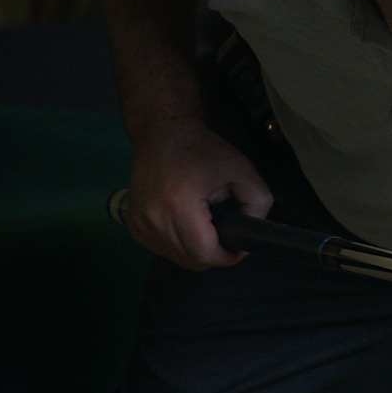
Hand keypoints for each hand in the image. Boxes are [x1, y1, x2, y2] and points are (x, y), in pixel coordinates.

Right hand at [123, 116, 272, 269]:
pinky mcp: (133, 225)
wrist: (162, 132)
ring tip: (209, 226)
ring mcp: (139, 223)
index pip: (204, 253)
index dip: (227, 257)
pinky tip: (189, 225)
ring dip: (197, 251)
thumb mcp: (241, 169)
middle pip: (191, 260)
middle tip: (228, 236)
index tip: (240, 246)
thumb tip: (252, 233)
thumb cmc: (203, 149)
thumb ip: (258, 202)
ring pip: (176, 257)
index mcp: (180, 205)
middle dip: (215, 254)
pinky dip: (180, 245)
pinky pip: (162, 249)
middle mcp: (153, 219)